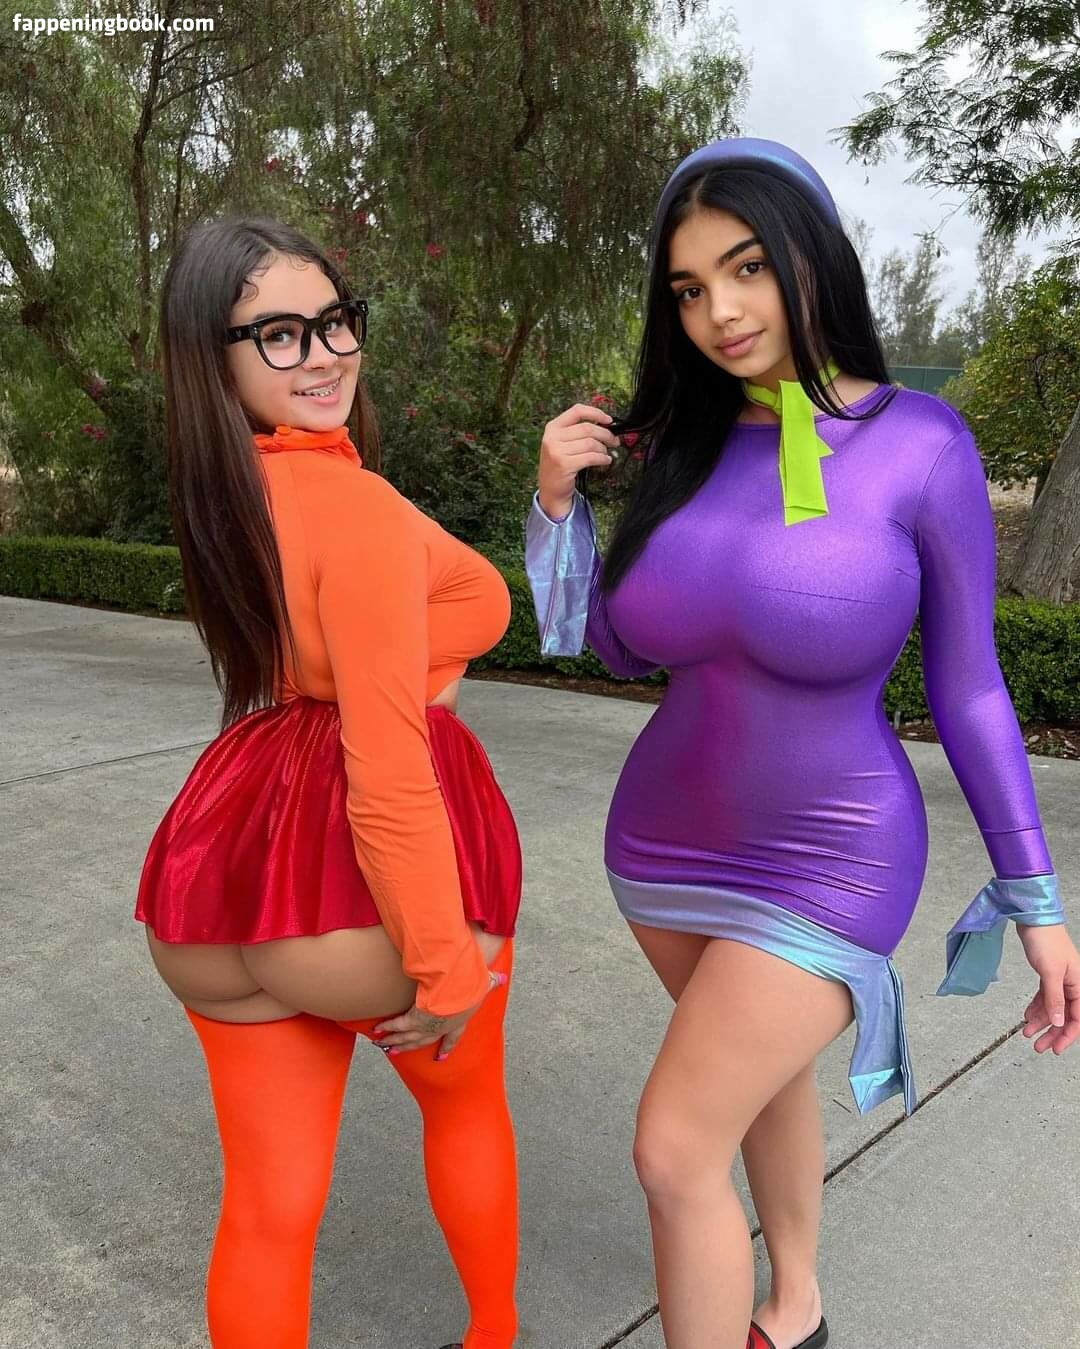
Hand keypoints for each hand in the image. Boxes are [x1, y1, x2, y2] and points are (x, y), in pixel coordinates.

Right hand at [373, 967, 507, 1060]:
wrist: (460, 990)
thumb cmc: (474, 986)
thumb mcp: (484, 983)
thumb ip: (492, 981)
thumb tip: (502, 977)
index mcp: (459, 1022)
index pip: (452, 1038)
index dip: (447, 1047)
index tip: (440, 1058)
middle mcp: (441, 1027)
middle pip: (423, 1041)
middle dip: (410, 1047)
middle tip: (397, 1052)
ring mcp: (427, 1026)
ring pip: (407, 1037)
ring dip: (394, 1042)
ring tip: (383, 1046)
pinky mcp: (414, 1019)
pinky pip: (398, 1025)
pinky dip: (387, 1028)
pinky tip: (376, 1031)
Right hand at [537, 403, 620, 517]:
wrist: (551, 490)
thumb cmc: (561, 465)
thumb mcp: (562, 443)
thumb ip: (577, 432)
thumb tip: (605, 425)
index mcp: (553, 427)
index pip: (577, 411)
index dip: (596, 413)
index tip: (609, 420)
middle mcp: (552, 437)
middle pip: (587, 428)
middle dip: (606, 434)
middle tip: (614, 440)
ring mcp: (557, 451)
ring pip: (590, 443)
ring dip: (603, 448)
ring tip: (606, 453)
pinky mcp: (564, 465)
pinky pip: (591, 457)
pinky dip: (602, 458)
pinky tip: (605, 460)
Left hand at [1017, 923, 1079, 1053]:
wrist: (1034, 920)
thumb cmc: (1046, 941)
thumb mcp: (1050, 973)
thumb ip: (1054, 999)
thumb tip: (1059, 1022)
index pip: (1077, 1018)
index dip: (1066, 1035)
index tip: (1055, 1048)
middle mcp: (1073, 985)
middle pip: (1065, 1016)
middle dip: (1051, 1032)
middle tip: (1038, 1046)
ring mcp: (1061, 981)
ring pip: (1053, 1008)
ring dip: (1041, 1021)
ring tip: (1027, 1033)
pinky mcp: (1048, 976)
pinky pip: (1045, 997)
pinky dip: (1036, 1007)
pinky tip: (1027, 1016)